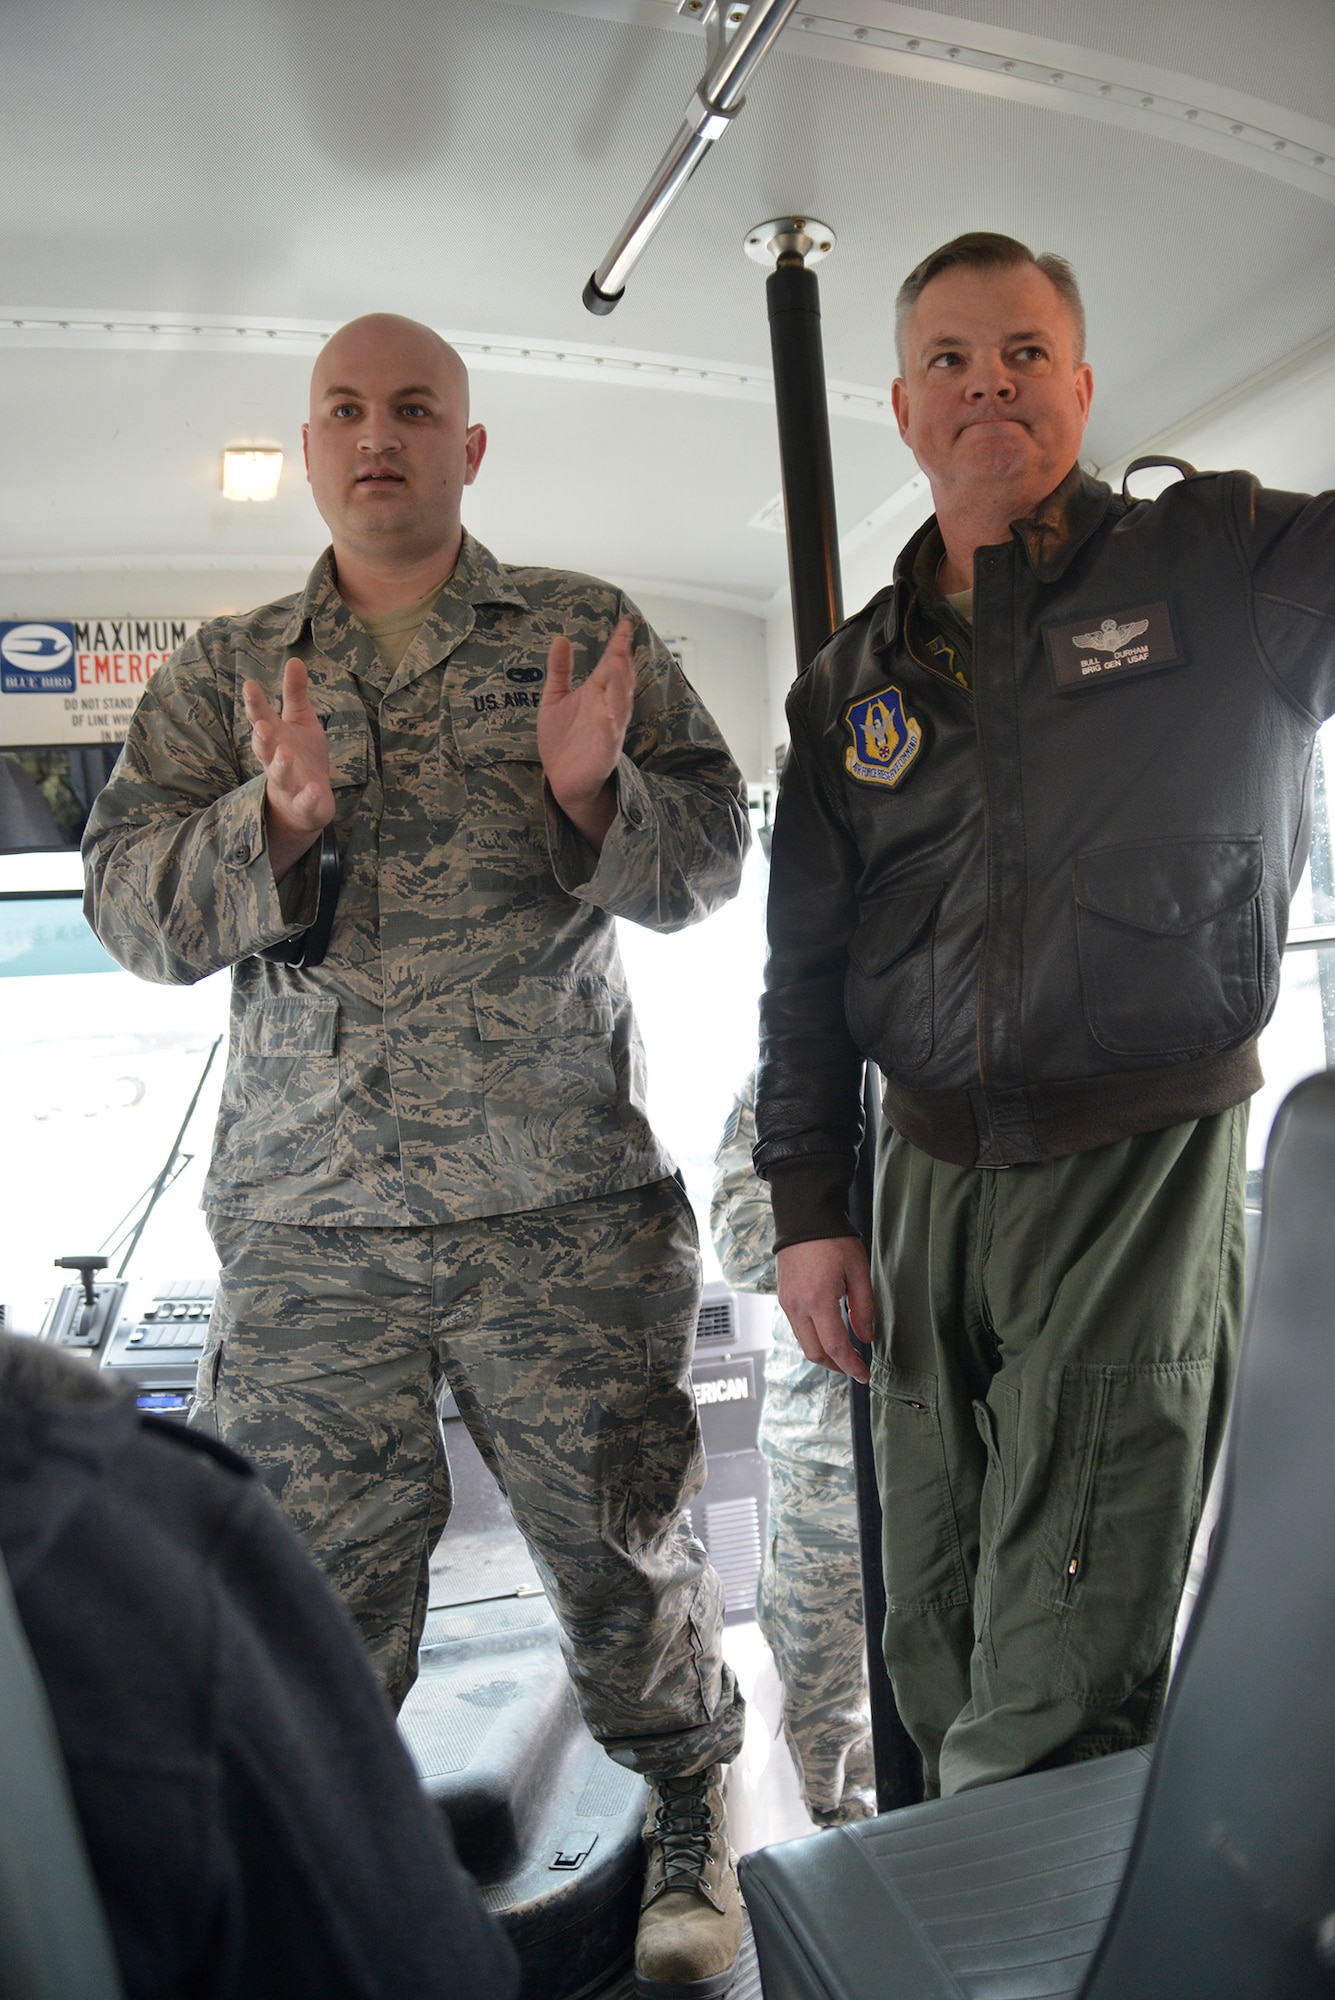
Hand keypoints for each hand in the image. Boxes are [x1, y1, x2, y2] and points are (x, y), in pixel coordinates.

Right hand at [243, 660, 334, 882]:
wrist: (307, 801)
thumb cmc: (301, 755)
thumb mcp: (300, 720)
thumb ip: (295, 694)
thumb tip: (294, 659)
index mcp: (274, 737)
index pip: (260, 718)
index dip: (254, 704)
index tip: (249, 685)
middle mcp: (275, 759)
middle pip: (263, 749)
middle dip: (261, 738)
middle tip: (262, 725)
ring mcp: (288, 783)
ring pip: (279, 775)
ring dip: (280, 765)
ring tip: (284, 753)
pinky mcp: (304, 804)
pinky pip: (304, 801)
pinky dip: (307, 796)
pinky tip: (314, 789)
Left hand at [538, 618, 635, 848]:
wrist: (562, 781)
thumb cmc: (561, 740)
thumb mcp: (555, 699)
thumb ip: (559, 670)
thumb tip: (561, 639)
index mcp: (596, 694)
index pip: (610, 664)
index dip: (618, 645)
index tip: (625, 624)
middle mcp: (606, 708)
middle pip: (619, 681)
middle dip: (622, 662)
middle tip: (623, 640)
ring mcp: (607, 730)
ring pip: (619, 706)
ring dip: (619, 687)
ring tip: (618, 664)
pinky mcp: (603, 753)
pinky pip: (609, 737)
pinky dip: (610, 725)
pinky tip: (608, 714)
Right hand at [776, 1237, 876, 1383]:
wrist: (803, 1216)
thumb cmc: (833, 1239)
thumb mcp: (859, 1271)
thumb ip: (864, 1307)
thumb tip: (866, 1337)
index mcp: (818, 1301)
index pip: (835, 1347)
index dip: (851, 1366)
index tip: (865, 1375)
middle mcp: (797, 1306)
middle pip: (815, 1352)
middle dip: (836, 1366)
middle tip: (855, 1368)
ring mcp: (786, 1302)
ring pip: (804, 1342)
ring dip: (824, 1353)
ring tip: (844, 1353)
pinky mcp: (782, 1297)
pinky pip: (797, 1328)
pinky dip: (814, 1338)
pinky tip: (829, 1332)